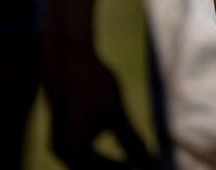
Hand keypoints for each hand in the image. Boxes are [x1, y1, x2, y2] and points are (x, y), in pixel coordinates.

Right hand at [46, 48, 151, 167]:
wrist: (68, 58)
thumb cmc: (92, 83)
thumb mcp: (116, 111)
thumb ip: (131, 140)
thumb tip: (151, 162)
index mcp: (72, 149)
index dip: (129, 168)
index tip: (153, 166)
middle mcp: (62, 153)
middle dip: (122, 169)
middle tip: (150, 166)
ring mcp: (62, 147)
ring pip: (92, 166)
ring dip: (114, 167)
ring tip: (140, 164)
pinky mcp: (67, 139)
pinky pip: (88, 158)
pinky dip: (106, 160)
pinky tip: (129, 160)